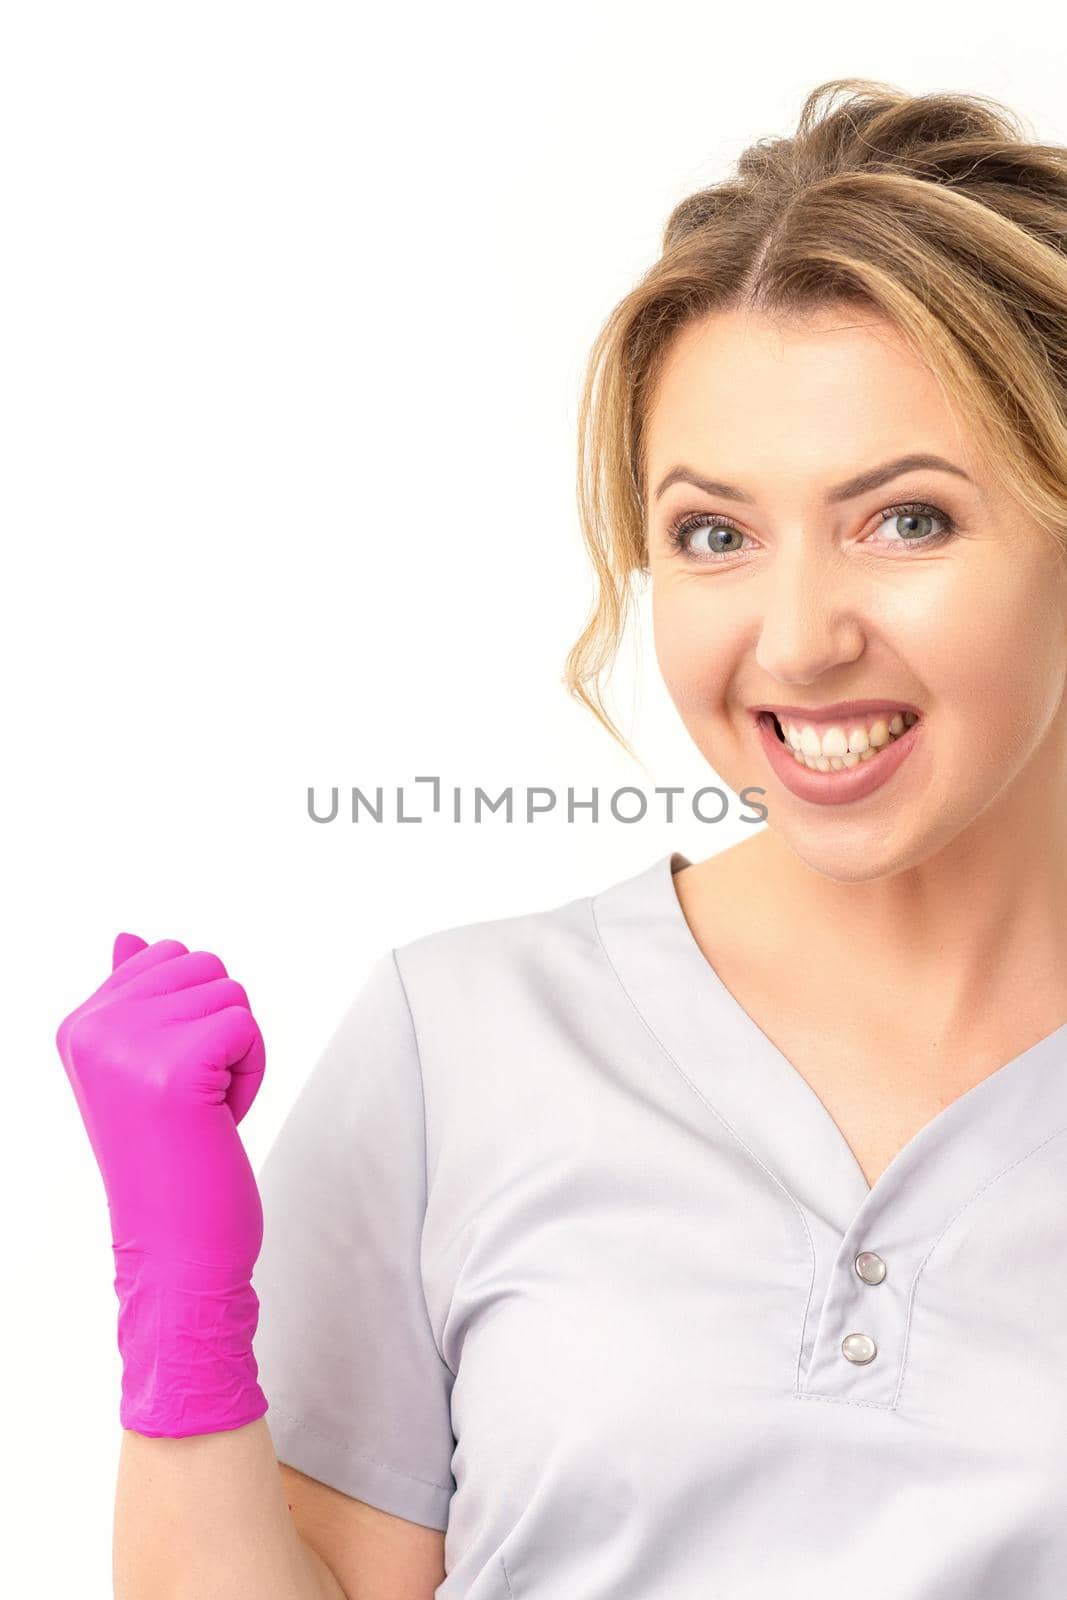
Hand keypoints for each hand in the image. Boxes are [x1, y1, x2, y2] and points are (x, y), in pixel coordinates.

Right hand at [56, 933, 269, 1436]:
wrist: (175, 1253)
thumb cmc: (167, 1163)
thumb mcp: (136, 1073)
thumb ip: (132, 1001)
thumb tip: (131, 936)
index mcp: (78, 1025)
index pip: (167, 955)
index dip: (192, 1012)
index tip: (171, 1077)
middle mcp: (93, 1029)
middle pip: (205, 966)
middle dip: (220, 1026)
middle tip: (193, 1097)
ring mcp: (129, 1046)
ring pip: (232, 993)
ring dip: (238, 1052)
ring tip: (203, 1110)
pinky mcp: (177, 1067)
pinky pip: (248, 1027)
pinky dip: (252, 1072)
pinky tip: (221, 1118)